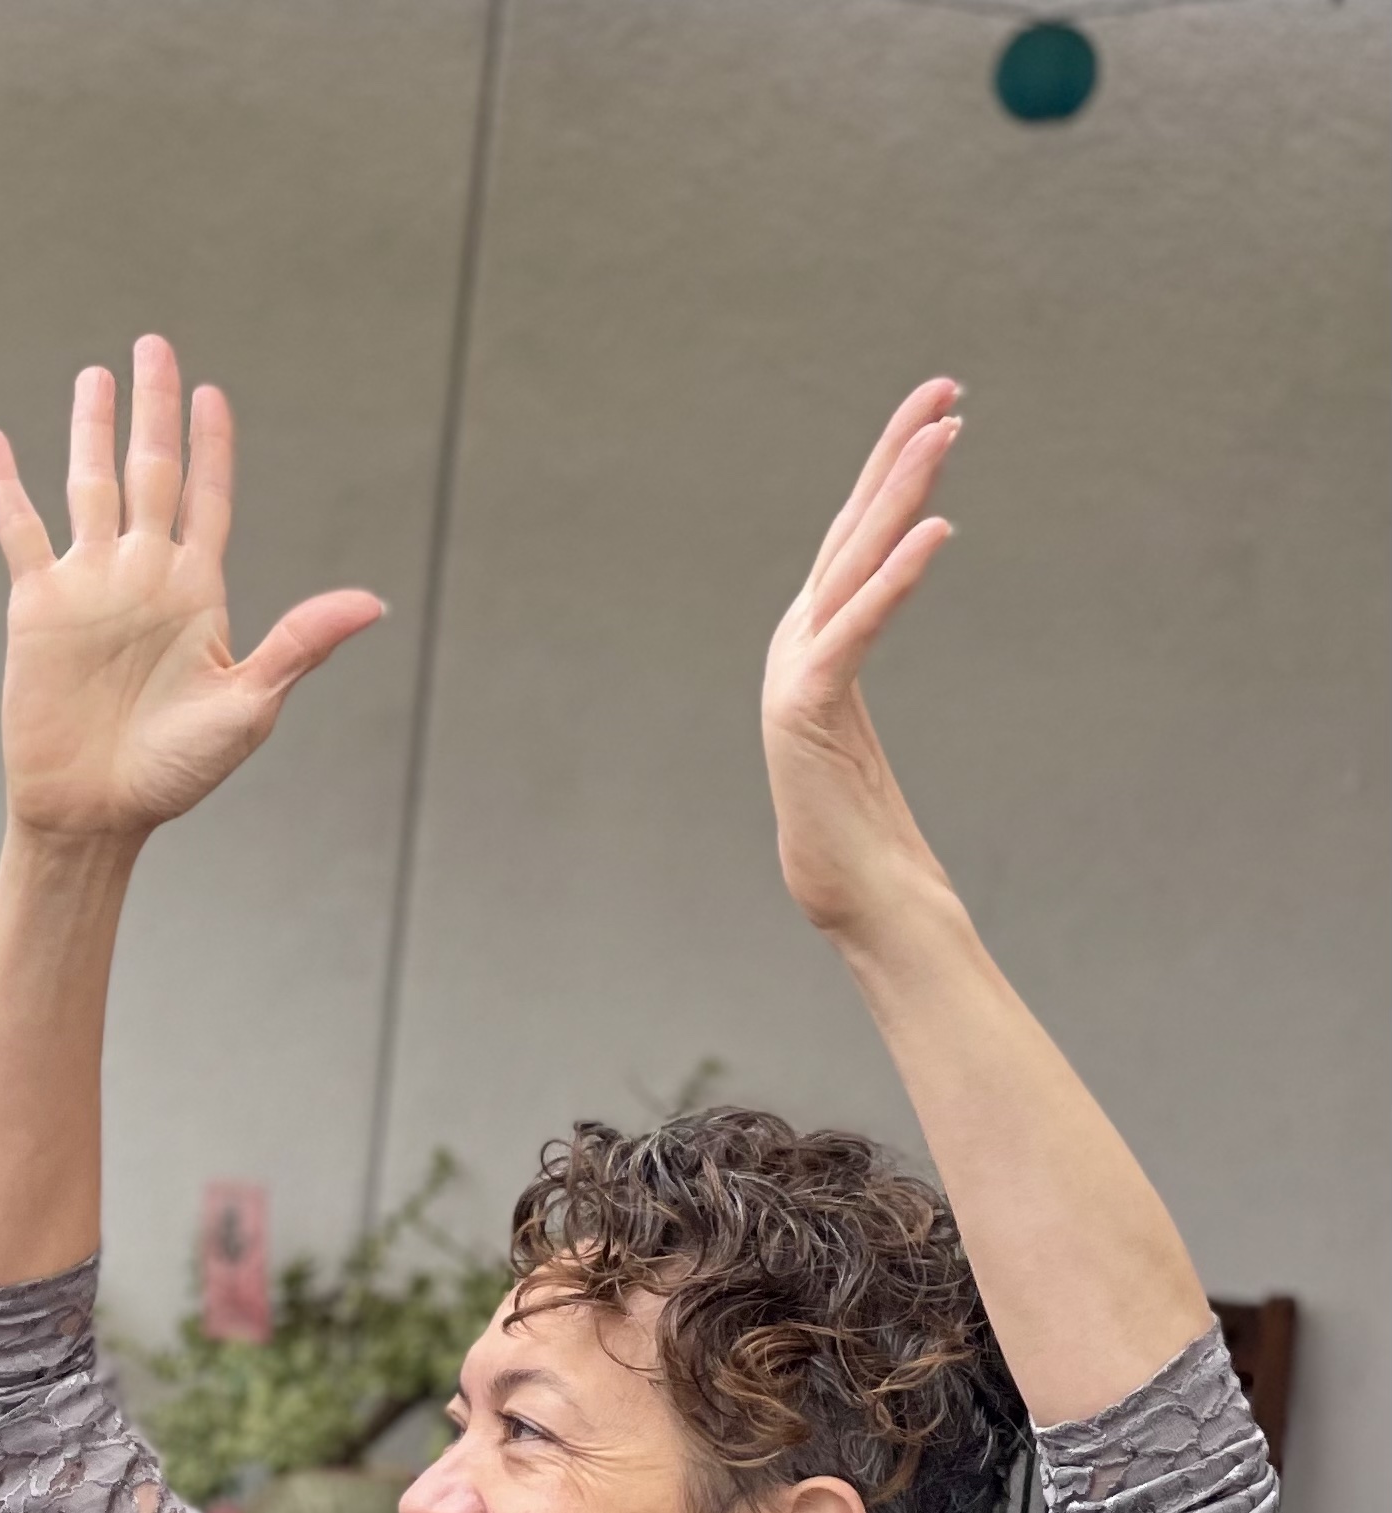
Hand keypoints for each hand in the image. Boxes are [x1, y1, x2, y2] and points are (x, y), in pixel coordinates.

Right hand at [0, 337, 383, 847]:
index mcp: (197, 591)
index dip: (212, 446)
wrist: (95, 813)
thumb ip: (298, 645)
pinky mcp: (36, 607)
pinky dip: (5, 486)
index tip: (213, 395)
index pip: (208, 498)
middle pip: (151, 471)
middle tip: (153, 345)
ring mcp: (88, 586)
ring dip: (90, 430)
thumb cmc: (175, 772)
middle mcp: (142, 575)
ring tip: (93, 377)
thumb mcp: (248, 707)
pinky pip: (20, 531)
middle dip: (154, 409)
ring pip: (89, 486)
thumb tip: (372, 603)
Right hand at [763, 379, 962, 933]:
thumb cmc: (868, 831)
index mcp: (814, 644)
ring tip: (945, 432)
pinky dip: (893, 579)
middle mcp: (798, 645)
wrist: (859, 898)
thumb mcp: (857, 736)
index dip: (893, 468)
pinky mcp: (805, 712)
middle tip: (945, 385)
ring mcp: (794, 676)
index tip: (938, 406)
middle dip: (897, 453)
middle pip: (853, 530)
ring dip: (899, 493)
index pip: (859, 537)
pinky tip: (935, 531)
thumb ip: (851, 676)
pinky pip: (857, 629)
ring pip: (854, 563)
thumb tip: (864, 637)